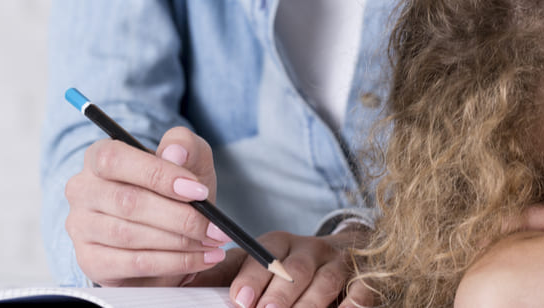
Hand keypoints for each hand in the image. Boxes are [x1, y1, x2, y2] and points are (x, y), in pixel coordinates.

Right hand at [65, 126, 230, 285]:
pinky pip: (134, 263)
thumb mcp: (190, 161)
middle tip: (215, 228)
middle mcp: (82, 189)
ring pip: (130, 236)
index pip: (116, 160)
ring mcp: (81, 227)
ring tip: (212, 243)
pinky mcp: (91, 260)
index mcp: (99, 156)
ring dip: (180, 242)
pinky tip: (201, 259)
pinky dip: (174, 263)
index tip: (198, 191)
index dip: (159, 175)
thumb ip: (185, 146)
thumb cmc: (176, 190)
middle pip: (128, 202)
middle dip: (180, 217)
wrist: (167, 231)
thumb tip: (174, 153)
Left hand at [215, 228, 373, 307]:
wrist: (344, 254)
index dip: (252, 276)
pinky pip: (361, 290)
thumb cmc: (286, 267)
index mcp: (279, 243)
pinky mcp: (362, 278)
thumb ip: (224, 274)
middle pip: (296, 268)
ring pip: (326, 280)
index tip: (240, 299)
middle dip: (280, 293)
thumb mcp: (255, 264)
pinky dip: (352, 305)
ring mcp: (338, 263)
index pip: (264, 253)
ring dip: (310, 303)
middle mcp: (310, 249)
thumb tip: (181, 281)